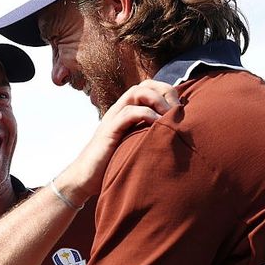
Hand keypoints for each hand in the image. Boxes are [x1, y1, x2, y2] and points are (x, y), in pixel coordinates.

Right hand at [59, 79, 180, 201]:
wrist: (83, 179)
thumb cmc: (111, 166)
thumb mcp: (134, 147)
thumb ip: (148, 138)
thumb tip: (174, 140)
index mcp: (126, 112)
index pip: (148, 88)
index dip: (166, 91)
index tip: (180, 108)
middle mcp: (119, 111)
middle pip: (144, 85)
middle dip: (165, 91)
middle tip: (178, 109)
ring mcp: (113, 119)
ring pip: (136, 93)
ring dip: (157, 100)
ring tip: (170, 115)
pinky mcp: (109, 131)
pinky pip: (128, 113)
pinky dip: (146, 114)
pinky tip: (158, 125)